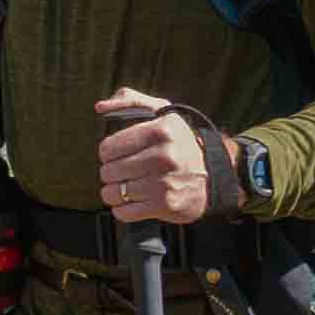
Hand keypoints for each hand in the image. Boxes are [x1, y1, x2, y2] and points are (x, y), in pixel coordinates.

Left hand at [92, 90, 217, 223]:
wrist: (215, 175)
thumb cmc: (180, 142)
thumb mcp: (161, 112)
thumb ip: (130, 101)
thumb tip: (100, 107)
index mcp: (162, 130)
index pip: (108, 148)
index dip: (108, 153)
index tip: (118, 154)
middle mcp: (165, 156)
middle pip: (109, 171)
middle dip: (111, 173)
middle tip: (124, 171)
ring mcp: (165, 182)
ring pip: (113, 192)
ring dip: (115, 191)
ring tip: (127, 186)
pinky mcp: (165, 205)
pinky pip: (123, 212)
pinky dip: (122, 208)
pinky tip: (133, 200)